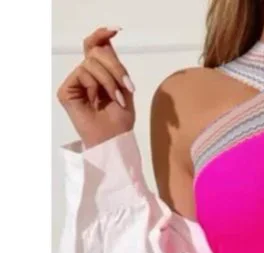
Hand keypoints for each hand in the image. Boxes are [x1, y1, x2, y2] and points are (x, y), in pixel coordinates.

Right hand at [57, 27, 135, 147]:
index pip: (96, 47)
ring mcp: (75, 82)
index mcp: (100, 74)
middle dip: (115, 67)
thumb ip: (116, 66)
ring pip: (91, 62)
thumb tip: (107, 41)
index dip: (102, 35)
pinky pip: (82, 73)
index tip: (115, 30)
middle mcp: (86, 75)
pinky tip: (98, 101)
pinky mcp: (66, 91)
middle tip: (127, 87)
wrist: (114, 140)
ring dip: (109, 81)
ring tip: (116, 99)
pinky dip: (95, 85)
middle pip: (97, 52)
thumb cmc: (120, 121)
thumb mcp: (125, 89)